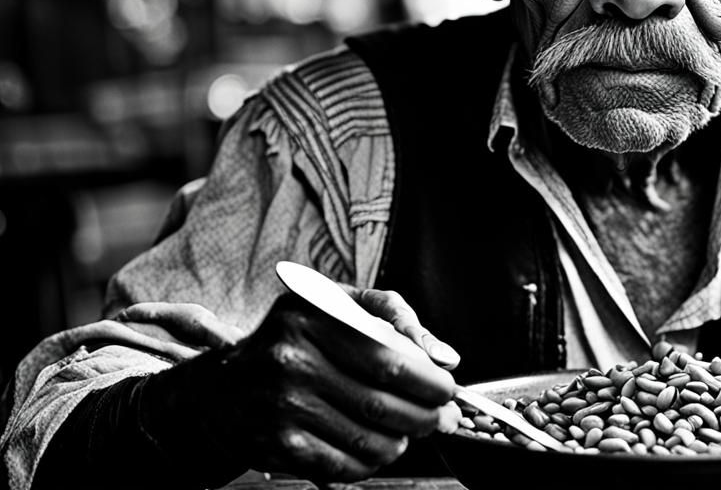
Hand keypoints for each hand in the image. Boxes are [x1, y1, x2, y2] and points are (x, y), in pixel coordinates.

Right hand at [141, 289, 457, 482]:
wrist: (222, 388)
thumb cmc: (293, 341)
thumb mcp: (337, 305)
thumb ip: (395, 317)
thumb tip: (445, 356)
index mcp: (310, 316)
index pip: (388, 357)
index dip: (429, 380)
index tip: (448, 389)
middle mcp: (290, 360)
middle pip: (382, 403)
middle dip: (425, 416)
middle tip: (440, 417)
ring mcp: (280, 405)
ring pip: (367, 439)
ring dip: (401, 442)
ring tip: (406, 432)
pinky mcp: (276, 444)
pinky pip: (343, 464)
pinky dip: (369, 462)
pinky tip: (373, 448)